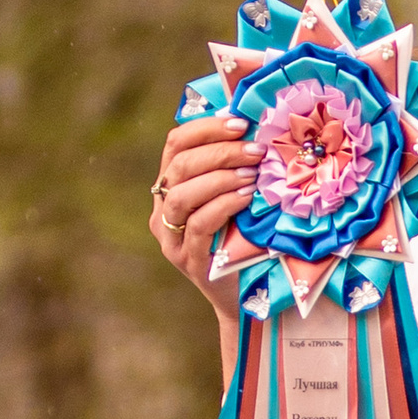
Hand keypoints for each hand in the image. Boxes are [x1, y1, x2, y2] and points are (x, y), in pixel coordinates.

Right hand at [148, 114, 261, 327]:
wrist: (243, 294)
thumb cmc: (242, 238)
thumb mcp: (234, 197)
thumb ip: (232, 167)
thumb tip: (252, 125)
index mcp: (169, 185)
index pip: (176, 144)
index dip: (206, 128)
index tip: (240, 123)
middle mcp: (162, 209)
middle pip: (180, 166)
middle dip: (220, 151)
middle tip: (255, 150)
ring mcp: (170, 237)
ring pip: (182, 195)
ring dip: (220, 177)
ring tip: (252, 174)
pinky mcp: (186, 260)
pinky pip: (197, 226)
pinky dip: (222, 206)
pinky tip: (246, 198)